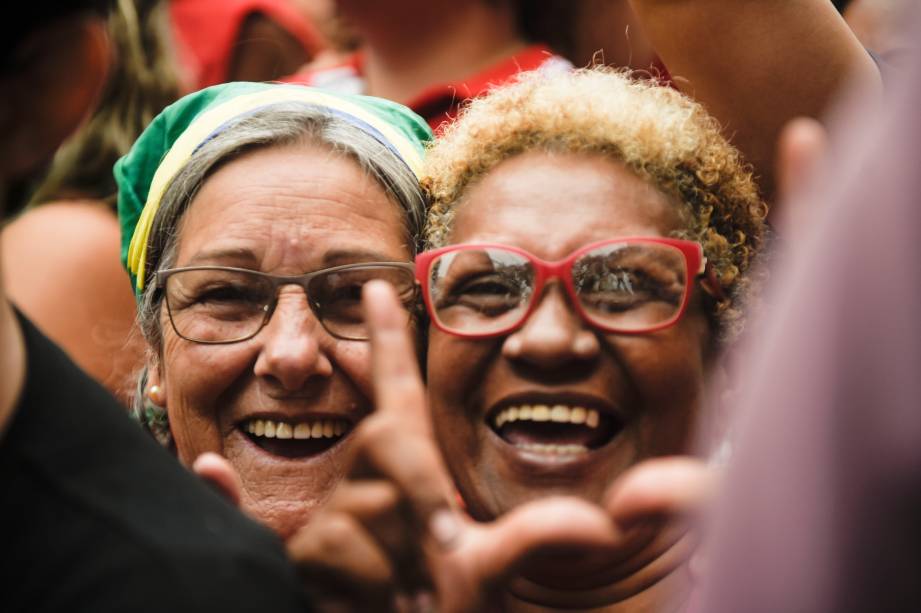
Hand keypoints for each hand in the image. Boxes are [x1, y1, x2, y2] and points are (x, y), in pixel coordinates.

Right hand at [286, 281, 628, 611]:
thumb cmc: (452, 610)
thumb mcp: (495, 567)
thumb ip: (539, 537)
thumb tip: (601, 528)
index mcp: (409, 470)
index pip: (397, 391)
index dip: (388, 340)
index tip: (378, 286)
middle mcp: (368, 483)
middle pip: (385, 440)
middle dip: (422, 491)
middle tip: (447, 547)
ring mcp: (334, 519)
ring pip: (361, 515)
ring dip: (400, 567)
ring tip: (411, 600)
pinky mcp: (305, 556)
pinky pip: (298, 536)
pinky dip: (281, 530)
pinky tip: (249, 506)